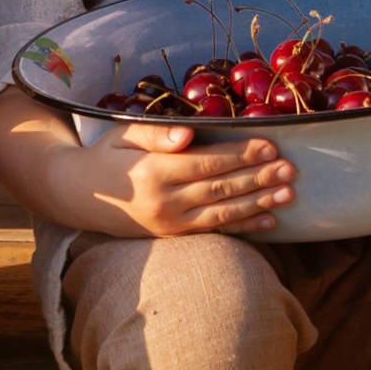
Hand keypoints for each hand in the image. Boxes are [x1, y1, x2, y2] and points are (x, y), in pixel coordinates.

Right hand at [59, 121, 294, 237]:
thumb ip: (157, 134)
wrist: (79, 196)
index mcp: (155, 171)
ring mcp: (171, 222)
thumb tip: (188, 134)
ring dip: (260, 204)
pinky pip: (215, 231)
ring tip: (288, 194)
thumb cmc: (107, 156)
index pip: (207, 162)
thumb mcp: (123, 135)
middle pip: (221, 188)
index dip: (241, 155)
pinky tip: (269, 222)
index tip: (270, 146)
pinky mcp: (174, 235)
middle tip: (291, 170)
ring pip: (224, 213)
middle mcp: (166, 200)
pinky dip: (244, 227)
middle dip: (259, 178)